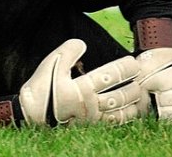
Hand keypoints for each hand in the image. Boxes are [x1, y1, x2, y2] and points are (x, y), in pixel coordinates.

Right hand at [19, 39, 142, 126]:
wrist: (31, 118)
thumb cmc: (42, 89)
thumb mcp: (51, 65)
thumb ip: (68, 51)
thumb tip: (83, 43)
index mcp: (80, 88)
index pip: (111, 76)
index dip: (126, 68)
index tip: (134, 62)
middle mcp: (89, 106)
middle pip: (121, 96)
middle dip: (135, 85)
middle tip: (141, 76)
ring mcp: (92, 120)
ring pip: (121, 113)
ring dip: (134, 103)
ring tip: (140, 93)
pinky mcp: (91, 129)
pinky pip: (114, 124)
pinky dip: (126, 117)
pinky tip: (132, 111)